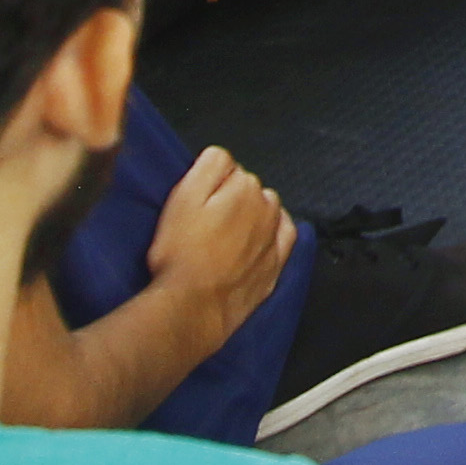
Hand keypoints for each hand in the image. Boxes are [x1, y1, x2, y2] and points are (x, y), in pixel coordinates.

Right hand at [143, 144, 296, 344]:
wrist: (192, 308)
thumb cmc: (181, 255)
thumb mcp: (183, 197)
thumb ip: (209, 166)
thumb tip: (222, 156)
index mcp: (244, 187)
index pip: (229, 169)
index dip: (209, 185)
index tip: (196, 202)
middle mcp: (267, 209)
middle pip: (249, 190)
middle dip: (231, 199)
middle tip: (204, 223)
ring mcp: (274, 238)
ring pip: (267, 211)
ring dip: (251, 217)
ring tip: (223, 237)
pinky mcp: (275, 265)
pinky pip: (284, 237)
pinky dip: (273, 234)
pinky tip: (258, 240)